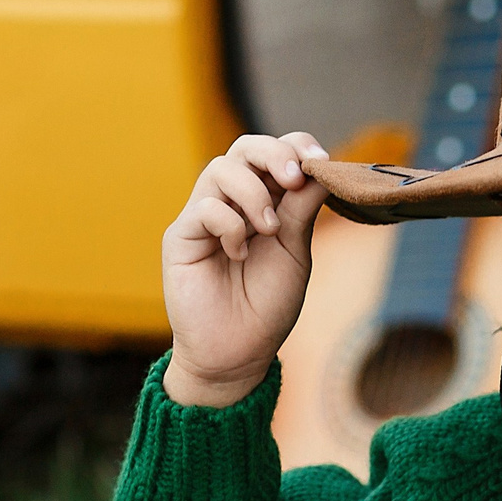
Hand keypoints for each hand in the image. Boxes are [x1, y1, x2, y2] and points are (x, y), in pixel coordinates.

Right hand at [161, 131, 328, 406]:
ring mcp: (205, 216)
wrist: (237, 354)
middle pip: (245, 147)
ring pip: (221, 168)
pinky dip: (230, 224)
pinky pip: (204, 207)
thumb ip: (302, 209)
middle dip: (274, 154)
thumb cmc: (266, 305)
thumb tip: (320, 166)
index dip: (296, 146)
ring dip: (253, 193)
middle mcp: (233, 201)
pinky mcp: (181, 235)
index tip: (320, 161)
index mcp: (266, 201)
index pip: (276, 152)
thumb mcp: (296, 253)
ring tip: (268, 230)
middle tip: (293, 180)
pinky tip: (240, 253)